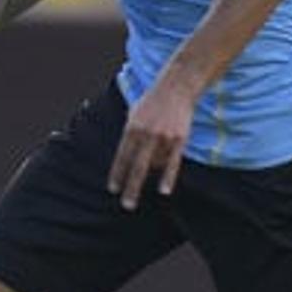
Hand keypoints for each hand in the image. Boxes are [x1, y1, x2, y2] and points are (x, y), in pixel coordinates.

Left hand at [107, 77, 197, 209]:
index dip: (117, 174)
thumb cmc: (152, 102)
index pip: (122, 157)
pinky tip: (163, 191)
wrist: (176, 87)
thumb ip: (129, 137)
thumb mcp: (134, 116)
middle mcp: (146, 134)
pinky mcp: (178, 140)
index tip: (113, 190)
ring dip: (153, 172)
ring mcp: (163, 137)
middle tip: (126, 205)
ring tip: (154, 168)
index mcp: (131, 128)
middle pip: (137, 167)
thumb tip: (126, 160)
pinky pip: (172, 163)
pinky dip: (168, 178)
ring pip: (155, 165)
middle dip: (131, 188)